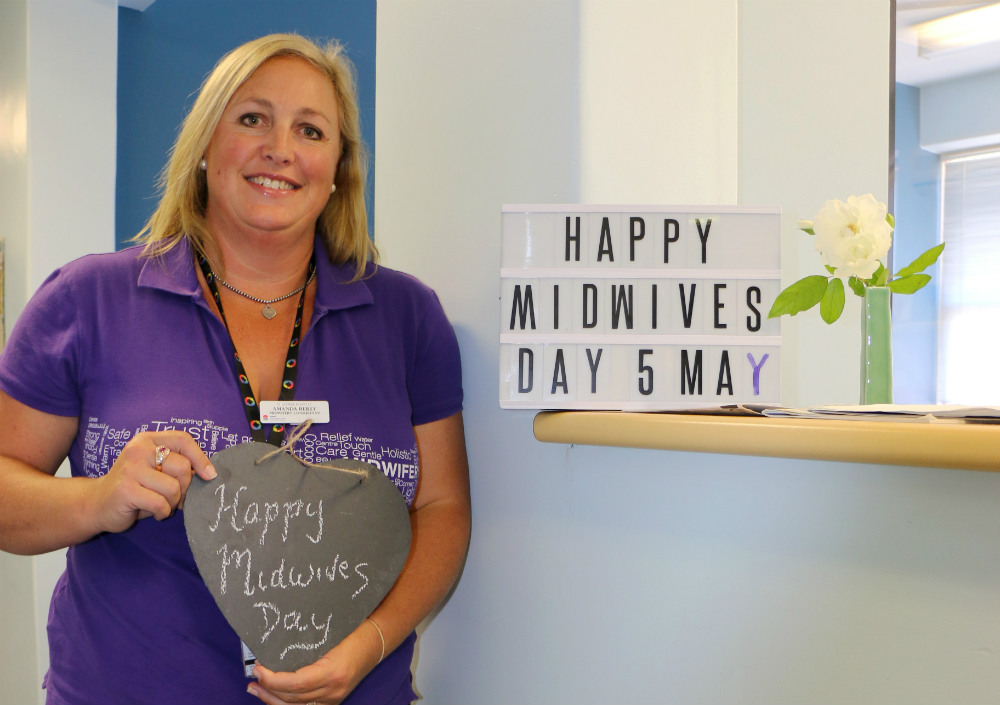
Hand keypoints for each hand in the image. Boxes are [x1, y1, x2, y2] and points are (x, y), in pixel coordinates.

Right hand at [86, 431, 215, 534]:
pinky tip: (153, 512)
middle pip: (182, 467)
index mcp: (148, 440)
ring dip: (172, 503)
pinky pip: (160, 503)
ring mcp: (130, 469)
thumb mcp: (157, 470)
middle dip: (184, 488)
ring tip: (160, 504)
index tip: (210, 475)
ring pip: (173, 488)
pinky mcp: (126, 489)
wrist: (97, 504)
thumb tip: (209, 474)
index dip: (201, 458)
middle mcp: (138, 450)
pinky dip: (162, 512)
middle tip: (173, 497)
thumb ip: (178, 466)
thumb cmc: (136, 487)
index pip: (183, 440)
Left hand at [247, 620, 382, 704]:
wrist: (377, 640)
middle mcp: (333, 690)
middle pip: (294, 698)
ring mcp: (334, 698)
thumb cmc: (355, 629)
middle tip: (253, 679)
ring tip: (257, 690)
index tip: (260, 669)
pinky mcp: (334, 700)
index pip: (296, 684)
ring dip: (273, 700)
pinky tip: (276, 697)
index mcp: (333, 672)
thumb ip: (305, 644)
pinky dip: (288, 703)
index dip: (274, 680)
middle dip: (269, 690)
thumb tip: (276, 647)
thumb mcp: (330, 633)